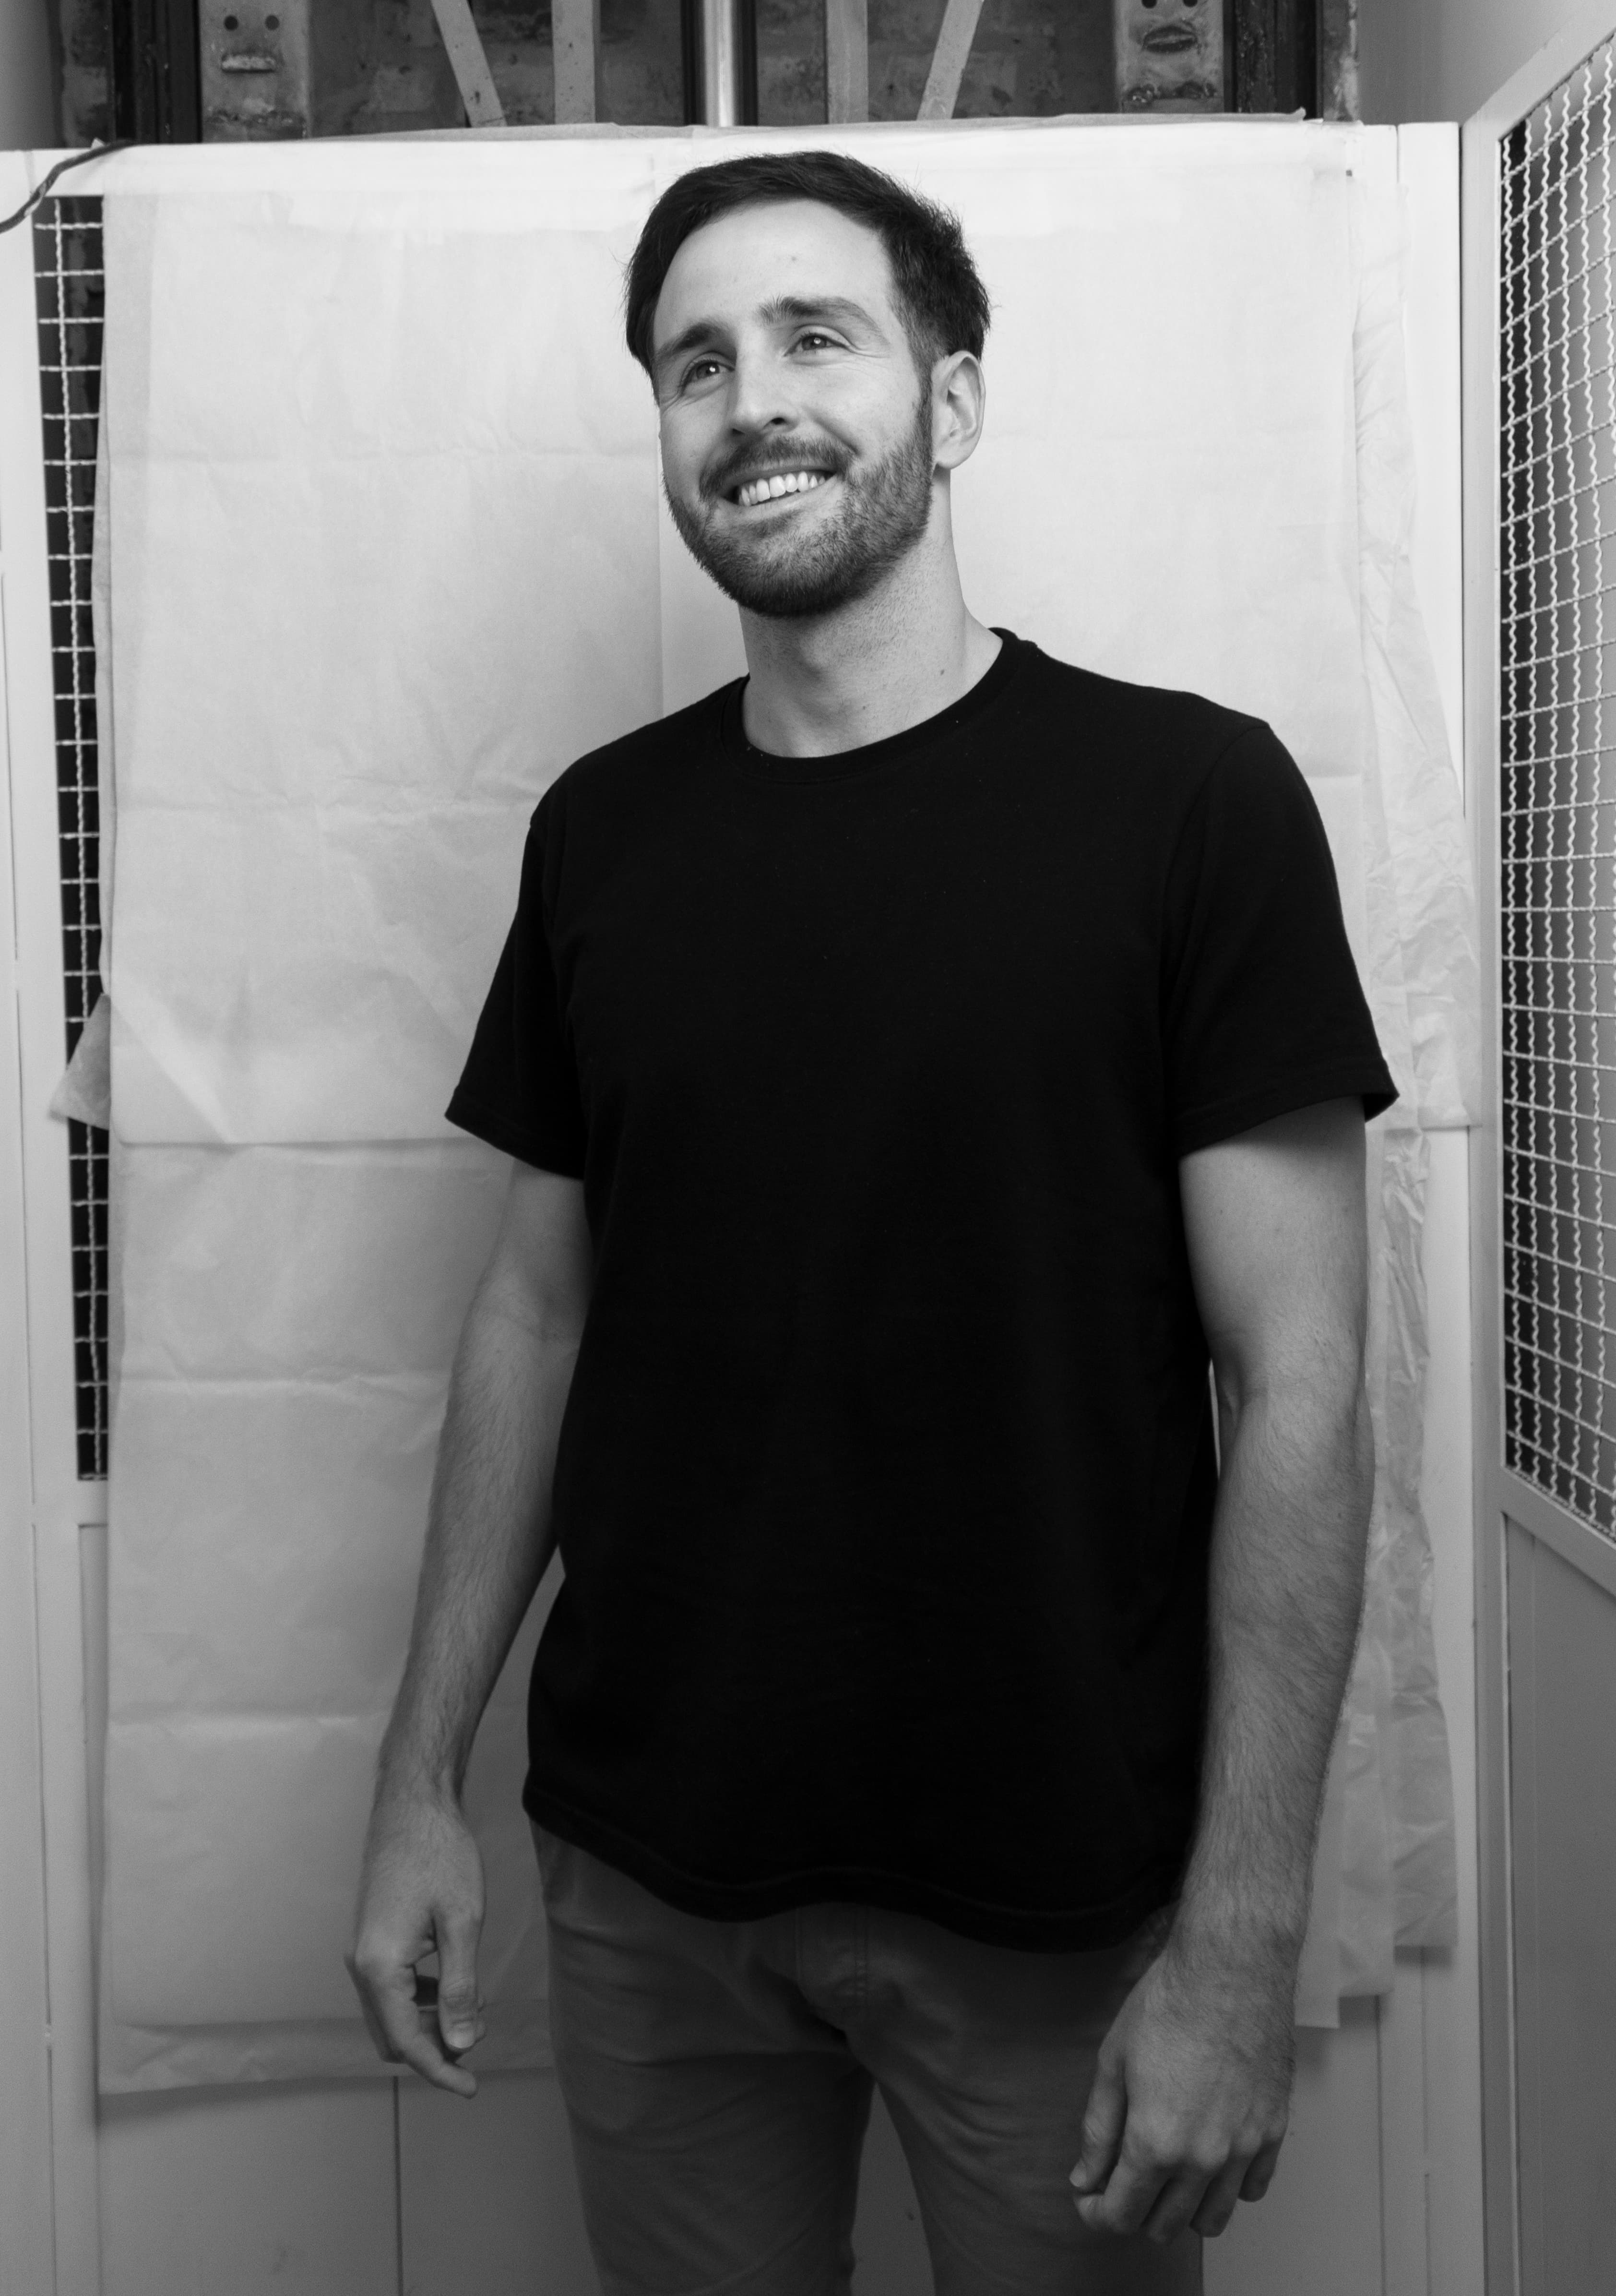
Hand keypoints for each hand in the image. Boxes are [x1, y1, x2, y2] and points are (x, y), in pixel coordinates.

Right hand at [347, 1786, 487, 2097]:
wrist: (413, 1805)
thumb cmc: (441, 1857)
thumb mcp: (462, 1923)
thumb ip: (460, 1988)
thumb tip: (461, 2045)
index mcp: (379, 1967)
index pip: (407, 2042)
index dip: (441, 2070)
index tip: (472, 2088)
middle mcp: (360, 1965)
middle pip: (392, 2036)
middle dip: (433, 2049)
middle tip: (478, 2040)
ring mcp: (362, 1951)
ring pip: (389, 2014)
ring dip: (428, 2023)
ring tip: (473, 2013)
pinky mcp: (371, 1938)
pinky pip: (389, 1988)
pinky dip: (419, 1999)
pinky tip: (451, 1984)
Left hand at [1068, 1931, 1294, 2241]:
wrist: (1231, 1968)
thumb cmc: (1168, 2004)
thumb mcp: (1113, 2064)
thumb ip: (1098, 2131)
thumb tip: (1085, 2179)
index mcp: (1155, 2142)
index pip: (1121, 2215)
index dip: (1096, 2212)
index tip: (1089, 2195)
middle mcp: (1203, 2158)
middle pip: (1165, 2226)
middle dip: (1135, 2212)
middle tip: (1121, 2180)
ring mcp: (1245, 2149)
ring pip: (1212, 2219)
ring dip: (1181, 2209)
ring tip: (1165, 2175)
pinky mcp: (1274, 2131)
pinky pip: (1252, 2188)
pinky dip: (1227, 2187)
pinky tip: (1209, 2157)